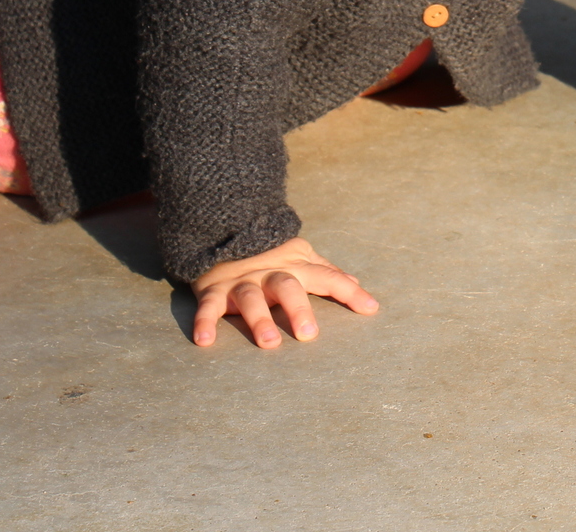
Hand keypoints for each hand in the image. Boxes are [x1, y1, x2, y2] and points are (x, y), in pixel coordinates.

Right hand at [190, 237, 378, 347]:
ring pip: (251, 298)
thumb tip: (356, 282)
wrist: (221, 233)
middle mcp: (270, 273)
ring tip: (268, 343)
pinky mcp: (214, 290)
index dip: (348, 292)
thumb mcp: (299, 257)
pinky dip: (204, 321)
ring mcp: (241, 281)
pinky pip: (209, 306)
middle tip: (309, 335)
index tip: (370, 309)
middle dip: (298, 309)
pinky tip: (205, 340)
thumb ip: (326, 271)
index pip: (327, 277)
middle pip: (287, 287)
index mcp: (295, 265)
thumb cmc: (268, 255)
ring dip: (259, 320)